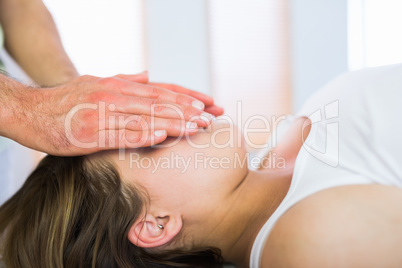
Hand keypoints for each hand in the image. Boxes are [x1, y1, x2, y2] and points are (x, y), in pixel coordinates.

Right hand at [5, 72, 218, 155]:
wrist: (30, 111)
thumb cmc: (66, 100)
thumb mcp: (96, 83)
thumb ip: (124, 80)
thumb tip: (148, 75)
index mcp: (117, 86)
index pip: (159, 90)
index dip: (184, 96)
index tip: (206, 103)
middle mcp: (113, 96)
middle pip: (157, 102)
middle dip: (186, 109)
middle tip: (209, 117)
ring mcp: (102, 113)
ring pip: (143, 116)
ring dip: (172, 121)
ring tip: (196, 127)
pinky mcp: (89, 133)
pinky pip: (120, 134)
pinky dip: (142, 133)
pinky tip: (162, 135)